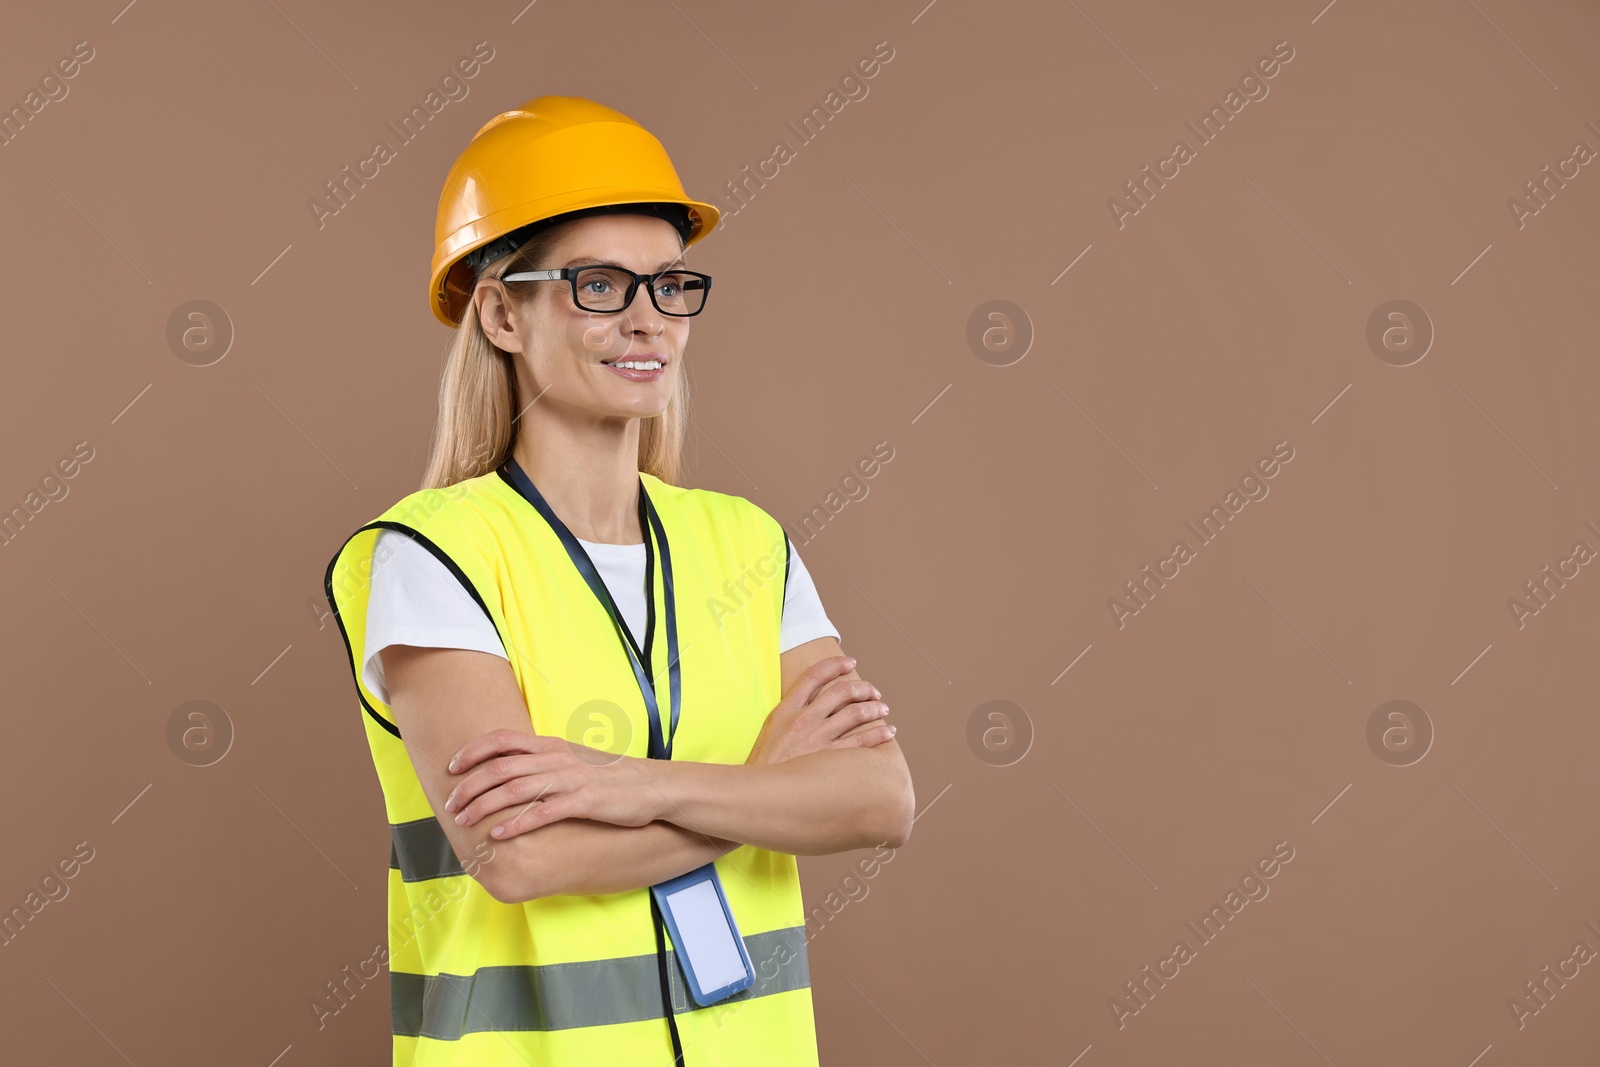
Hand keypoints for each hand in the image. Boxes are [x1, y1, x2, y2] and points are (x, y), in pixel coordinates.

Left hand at [442, 729, 656, 838]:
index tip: (452, 767)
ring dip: (485, 805)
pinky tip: (499, 835)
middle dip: (470, 785)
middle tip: (451, 804)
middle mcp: (557, 759)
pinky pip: (543, 812)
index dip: (473, 752)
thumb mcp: (577, 761)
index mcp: (553, 746)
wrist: (656, 787)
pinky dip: (517, 824)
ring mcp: (570, 779)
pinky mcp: (585, 802)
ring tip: (464, 820)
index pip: (503, 740)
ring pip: (516, 789)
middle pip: (501, 767)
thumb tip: (517, 772)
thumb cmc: (615, 777)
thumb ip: (547, 762)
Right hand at [746, 655, 894, 765]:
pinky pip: (862, 742)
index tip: (850, 662)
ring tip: (883, 709)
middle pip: (841, 692)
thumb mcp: (770, 731)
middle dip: (863, 688)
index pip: (814, 676)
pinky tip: (888, 731)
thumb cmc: (764, 765)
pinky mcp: (829, 761)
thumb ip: (791, 713)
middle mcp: (804, 720)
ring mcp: (817, 740)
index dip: (835, 665)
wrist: (758, 795)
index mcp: (786, 710)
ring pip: (855, 713)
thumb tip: (814, 701)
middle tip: (873, 692)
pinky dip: (879, 733)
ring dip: (874, 708)